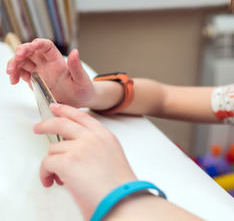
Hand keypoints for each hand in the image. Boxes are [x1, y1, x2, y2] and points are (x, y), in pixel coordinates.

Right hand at [6, 38, 93, 106]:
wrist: (80, 101)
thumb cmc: (83, 89)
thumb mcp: (82, 79)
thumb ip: (77, 67)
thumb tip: (75, 52)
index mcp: (58, 61)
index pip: (46, 47)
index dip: (38, 43)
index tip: (32, 45)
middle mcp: (47, 64)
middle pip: (31, 51)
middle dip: (22, 51)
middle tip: (18, 57)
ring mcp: (40, 71)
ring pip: (23, 62)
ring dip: (14, 63)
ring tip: (11, 72)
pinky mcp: (34, 80)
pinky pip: (21, 74)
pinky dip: (15, 75)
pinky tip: (13, 80)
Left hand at [34, 103, 136, 219]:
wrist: (122, 199)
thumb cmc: (119, 187)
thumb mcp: (112, 159)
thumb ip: (96, 150)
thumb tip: (76, 155)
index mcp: (106, 136)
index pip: (82, 116)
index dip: (66, 110)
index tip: (56, 108)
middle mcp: (92, 137)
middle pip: (62, 122)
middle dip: (46, 124)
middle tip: (38, 128)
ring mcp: (79, 147)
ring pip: (53, 149)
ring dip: (52, 163)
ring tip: (58, 177)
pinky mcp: (67, 161)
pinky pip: (46, 164)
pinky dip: (46, 174)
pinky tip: (52, 181)